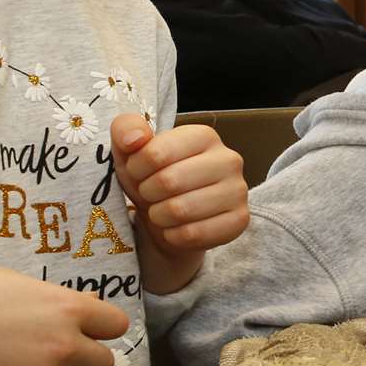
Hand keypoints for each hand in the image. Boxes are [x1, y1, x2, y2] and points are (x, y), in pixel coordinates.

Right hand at [0, 267, 130, 365]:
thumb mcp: (13, 282)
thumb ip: (52, 301)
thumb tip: (82, 310)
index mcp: (64, 308)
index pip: (117, 325)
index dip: (101, 330)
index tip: (84, 332)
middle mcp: (61, 345)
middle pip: (104, 365)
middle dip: (84, 363)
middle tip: (57, 359)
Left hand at [111, 113, 249, 293]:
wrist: (169, 217)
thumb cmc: (152, 178)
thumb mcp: (131, 150)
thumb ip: (126, 130)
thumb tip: (135, 139)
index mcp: (204, 135)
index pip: (156, 153)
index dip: (136, 169)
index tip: (139, 173)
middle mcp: (228, 159)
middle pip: (169, 182)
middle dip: (148, 193)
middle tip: (150, 194)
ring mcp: (237, 191)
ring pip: (180, 210)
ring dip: (159, 216)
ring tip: (161, 210)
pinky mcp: (239, 220)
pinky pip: (193, 234)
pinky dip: (173, 235)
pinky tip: (175, 228)